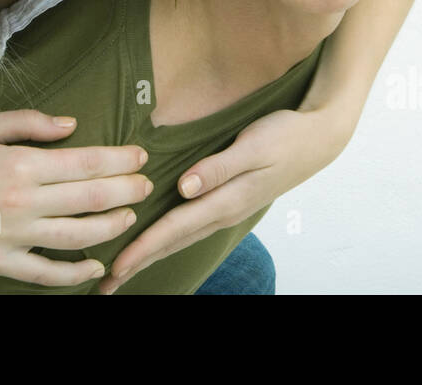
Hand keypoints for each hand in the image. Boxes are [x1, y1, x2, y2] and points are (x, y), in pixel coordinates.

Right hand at [0, 110, 151, 286]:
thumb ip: (29, 124)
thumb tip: (71, 125)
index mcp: (19, 164)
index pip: (85, 162)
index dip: (119, 160)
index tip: (139, 156)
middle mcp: (22, 202)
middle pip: (89, 197)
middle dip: (125, 190)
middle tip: (146, 184)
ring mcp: (11, 236)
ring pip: (75, 236)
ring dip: (108, 227)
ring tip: (128, 217)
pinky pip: (43, 274)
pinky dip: (73, 274)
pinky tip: (94, 267)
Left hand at [95, 107, 345, 293]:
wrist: (318, 139)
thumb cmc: (283, 136)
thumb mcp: (253, 146)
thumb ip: (218, 167)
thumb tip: (184, 188)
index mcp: (227, 200)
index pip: (175, 228)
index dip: (143, 247)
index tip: (116, 265)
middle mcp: (224, 211)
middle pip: (172, 242)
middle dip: (138, 263)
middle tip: (104, 285)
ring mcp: (227, 210)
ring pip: (180, 238)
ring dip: (150, 255)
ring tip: (122, 270)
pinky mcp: (228, 202)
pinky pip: (190, 228)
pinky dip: (167, 239)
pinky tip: (156, 242)